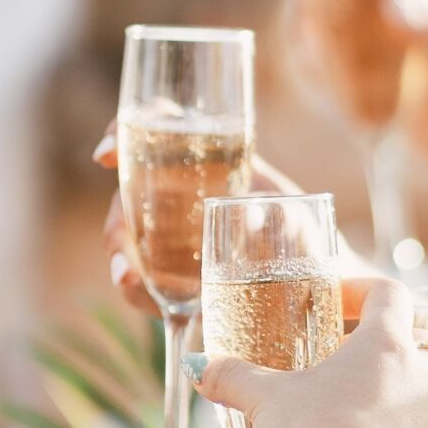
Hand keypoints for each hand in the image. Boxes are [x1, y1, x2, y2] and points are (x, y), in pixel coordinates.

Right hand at [94, 124, 302, 313]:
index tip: (106, 155)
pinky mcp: (174, 278)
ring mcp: (173, 237)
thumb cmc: (314, 240)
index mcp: (215, 165)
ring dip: (120, 255)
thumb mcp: (303, 216)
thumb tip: (255, 216)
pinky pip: (142, 280)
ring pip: (127, 237)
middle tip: (121, 242)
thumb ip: (288, 214)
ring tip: (126, 278)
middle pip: (131, 192)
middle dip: (118, 216)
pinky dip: (135, 288)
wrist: (320, 288)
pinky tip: (139, 295)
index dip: (127, 134)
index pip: (163, 132)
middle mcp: (185, 195)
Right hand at [192, 278, 427, 427]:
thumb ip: (234, 378)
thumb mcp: (267, 402)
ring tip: (342, 410)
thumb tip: (201, 366)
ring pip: (415, 394)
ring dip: (386, 396)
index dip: (362, 290)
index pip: (389, 293)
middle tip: (335, 360)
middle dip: (374, 349)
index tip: (335, 301)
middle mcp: (421, 377)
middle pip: (409, 344)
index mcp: (388, 345)